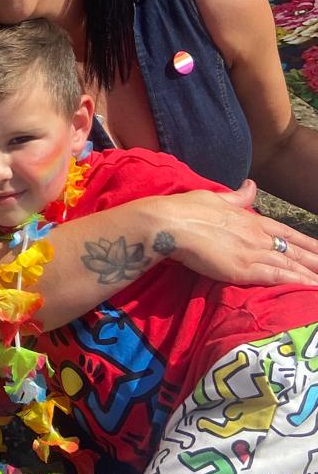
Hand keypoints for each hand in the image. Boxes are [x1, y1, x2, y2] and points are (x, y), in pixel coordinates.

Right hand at [153, 184, 317, 287]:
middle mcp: (256, 235)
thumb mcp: (215, 197)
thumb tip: (251, 186)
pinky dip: (294, 282)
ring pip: (289, 265)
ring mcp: (251, 252)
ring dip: (309, 274)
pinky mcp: (242, 269)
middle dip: (314, 260)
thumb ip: (236, 196)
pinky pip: (275, 277)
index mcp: (249, 218)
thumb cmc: (186, 209)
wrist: (170, 223)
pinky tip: (308, 287)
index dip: (305, 242)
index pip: (286, 232)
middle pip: (293, 249)